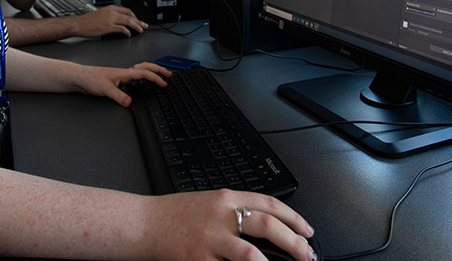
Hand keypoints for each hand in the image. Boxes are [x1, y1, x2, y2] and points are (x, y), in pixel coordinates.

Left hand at [74, 62, 171, 106]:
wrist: (80, 78)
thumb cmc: (90, 79)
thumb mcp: (104, 89)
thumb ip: (118, 96)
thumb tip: (129, 102)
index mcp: (124, 73)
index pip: (144, 73)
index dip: (156, 78)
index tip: (164, 83)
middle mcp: (124, 73)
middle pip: (146, 67)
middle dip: (159, 70)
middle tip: (168, 74)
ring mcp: (122, 76)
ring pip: (141, 69)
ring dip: (152, 70)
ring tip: (160, 73)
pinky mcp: (118, 80)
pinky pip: (135, 75)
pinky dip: (143, 75)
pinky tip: (143, 81)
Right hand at [75, 5, 147, 37]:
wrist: (78, 24)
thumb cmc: (87, 21)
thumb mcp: (101, 15)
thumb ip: (110, 16)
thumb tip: (119, 22)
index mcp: (110, 8)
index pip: (127, 10)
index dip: (135, 16)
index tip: (139, 20)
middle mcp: (112, 12)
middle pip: (130, 15)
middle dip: (139, 21)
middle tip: (144, 25)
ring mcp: (110, 19)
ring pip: (128, 21)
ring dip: (136, 26)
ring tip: (140, 30)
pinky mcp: (108, 26)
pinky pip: (122, 28)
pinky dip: (127, 32)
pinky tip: (129, 35)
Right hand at [141, 189, 315, 260]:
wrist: (143, 223)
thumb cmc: (174, 214)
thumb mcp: (208, 203)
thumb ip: (234, 210)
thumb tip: (265, 223)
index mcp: (226, 197)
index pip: (269, 204)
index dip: (294, 217)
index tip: (307, 231)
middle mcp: (221, 215)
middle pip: (268, 226)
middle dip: (295, 242)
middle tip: (308, 255)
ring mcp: (210, 238)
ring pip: (251, 252)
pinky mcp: (198, 258)